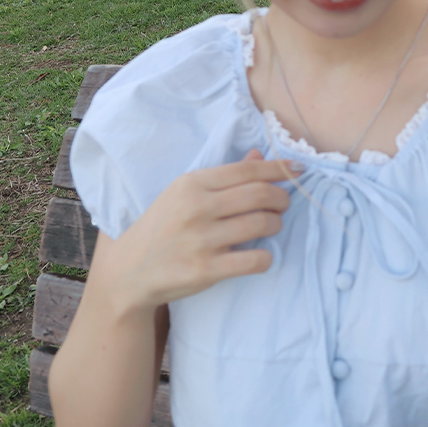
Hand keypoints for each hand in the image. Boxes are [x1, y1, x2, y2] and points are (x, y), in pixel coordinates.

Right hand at [89, 149, 295, 312]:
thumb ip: (223, 177)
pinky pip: (256, 260)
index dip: (279, 169)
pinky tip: (260, 255)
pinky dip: (266, 257)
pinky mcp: (206, 269)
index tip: (298, 170)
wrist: (129, 270)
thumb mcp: (184, 194)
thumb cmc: (162, 227)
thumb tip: (259, 155)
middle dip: (281, 198)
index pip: (247, 170)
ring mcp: (202, 239)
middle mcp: (198, 208)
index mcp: (192, 183)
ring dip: (276, 225)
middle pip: (260, 194)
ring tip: (270, 226)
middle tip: (282, 204)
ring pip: (262, 224)